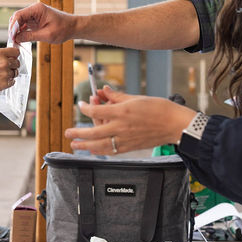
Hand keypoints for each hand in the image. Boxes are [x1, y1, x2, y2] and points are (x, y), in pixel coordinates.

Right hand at [0, 46, 20, 95]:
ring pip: (15, 73)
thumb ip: (2, 56)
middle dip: (12, 66)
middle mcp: (4, 62)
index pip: (16, 52)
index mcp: (0, 53)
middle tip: (3, 69)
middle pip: (17, 63)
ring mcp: (5, 73)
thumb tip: (13, 57)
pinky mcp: (5, 83)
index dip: (14, 56)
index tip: (12, 58)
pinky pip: (12, 82)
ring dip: (10, 75)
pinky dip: (7, 82)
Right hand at [10, 3, 75, 43]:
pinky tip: (20, 39)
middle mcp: (34, 10)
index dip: (13, 26)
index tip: (12, 37)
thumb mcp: (47, 35)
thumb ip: (30, 36)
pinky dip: (21, 32)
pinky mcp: (35, 20)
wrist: (73, 27)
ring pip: (19, 21)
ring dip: (16, 31)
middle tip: (12, 41)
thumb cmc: (63, 29)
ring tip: (15, 41)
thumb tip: (16, 38)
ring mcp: (34, 14)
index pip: (19, 15)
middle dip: (13, 29)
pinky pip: (24, 25)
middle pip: (17, 18)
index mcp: (37, 9)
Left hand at [65, 87, 196, 154]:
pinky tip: (94, 150)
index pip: (96, 110)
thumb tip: (103, 91)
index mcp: (122, 111)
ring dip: (85, 146)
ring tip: (74, 145)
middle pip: (93, 132)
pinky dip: (101, 150)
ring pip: (100, 145)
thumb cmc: (158, 108)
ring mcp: (126, 139)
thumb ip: (117, 96)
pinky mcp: (131, 147)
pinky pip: (112, 151)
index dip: (85, 108)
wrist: (174, 124)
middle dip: (78, 133)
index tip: (82, 105)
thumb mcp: (136, 97)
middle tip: (68, 133)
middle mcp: (121, 127)